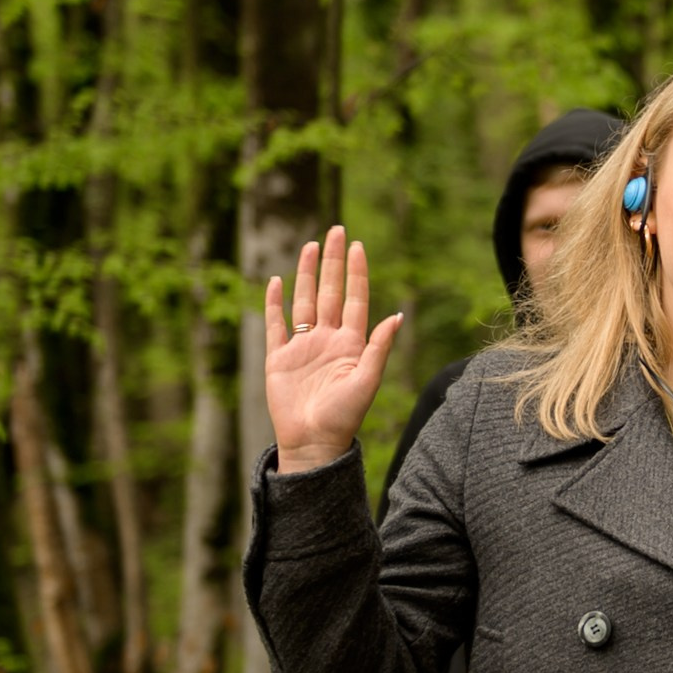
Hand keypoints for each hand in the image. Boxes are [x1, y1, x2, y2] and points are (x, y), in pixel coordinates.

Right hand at [265, 225, 402, 473]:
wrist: (314, 442)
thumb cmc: (344, 417)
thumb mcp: (367, 381)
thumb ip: (379, 347)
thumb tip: (397, 315)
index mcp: (351, 343)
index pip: (354, 299)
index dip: (356, 273)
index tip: (357, 246)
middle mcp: (327, 339)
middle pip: (329, 292)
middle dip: (332, 262)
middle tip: (335, 230)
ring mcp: (302, 346)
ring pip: (304, 301)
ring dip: (306, 274)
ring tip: (310, 246)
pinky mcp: (279, 357)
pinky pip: (275, 324)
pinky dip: (275, 303)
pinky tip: (278, 282)